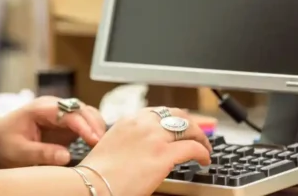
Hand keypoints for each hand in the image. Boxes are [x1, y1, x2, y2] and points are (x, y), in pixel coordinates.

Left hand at [0, 96, 105, 168]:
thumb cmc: (3, 144)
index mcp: (40, 108)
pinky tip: (99, 144)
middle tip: (104, 144)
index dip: (84, 125)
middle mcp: (53, 107)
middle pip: (82, 110)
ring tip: (105, 145)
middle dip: (95, 125)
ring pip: (86, 115)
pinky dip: (94, 132)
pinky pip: (84, 124)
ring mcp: (60, 115)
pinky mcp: (64, 125)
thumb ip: (42, 153)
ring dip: (97, 127)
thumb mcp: (19, 152)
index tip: (95, 140)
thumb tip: (66, 156)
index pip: (69, 112)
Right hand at [77, 107, 212, 195]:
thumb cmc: (99, 172)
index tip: (181, 126)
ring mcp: (154, 138)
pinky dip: (203, 153)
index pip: (160, 111)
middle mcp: (142, 124)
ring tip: (204, 148)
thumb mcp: (114, 145)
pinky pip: (193, 148)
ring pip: (189, 128)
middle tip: (198, 135)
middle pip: (177, 114)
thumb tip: (145, 148)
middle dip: (191, 124)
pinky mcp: (164, 155)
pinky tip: (204, 160)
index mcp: (129, 120)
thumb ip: (131, 140)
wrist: (93, 184)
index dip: (175, 119)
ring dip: (201, 137)